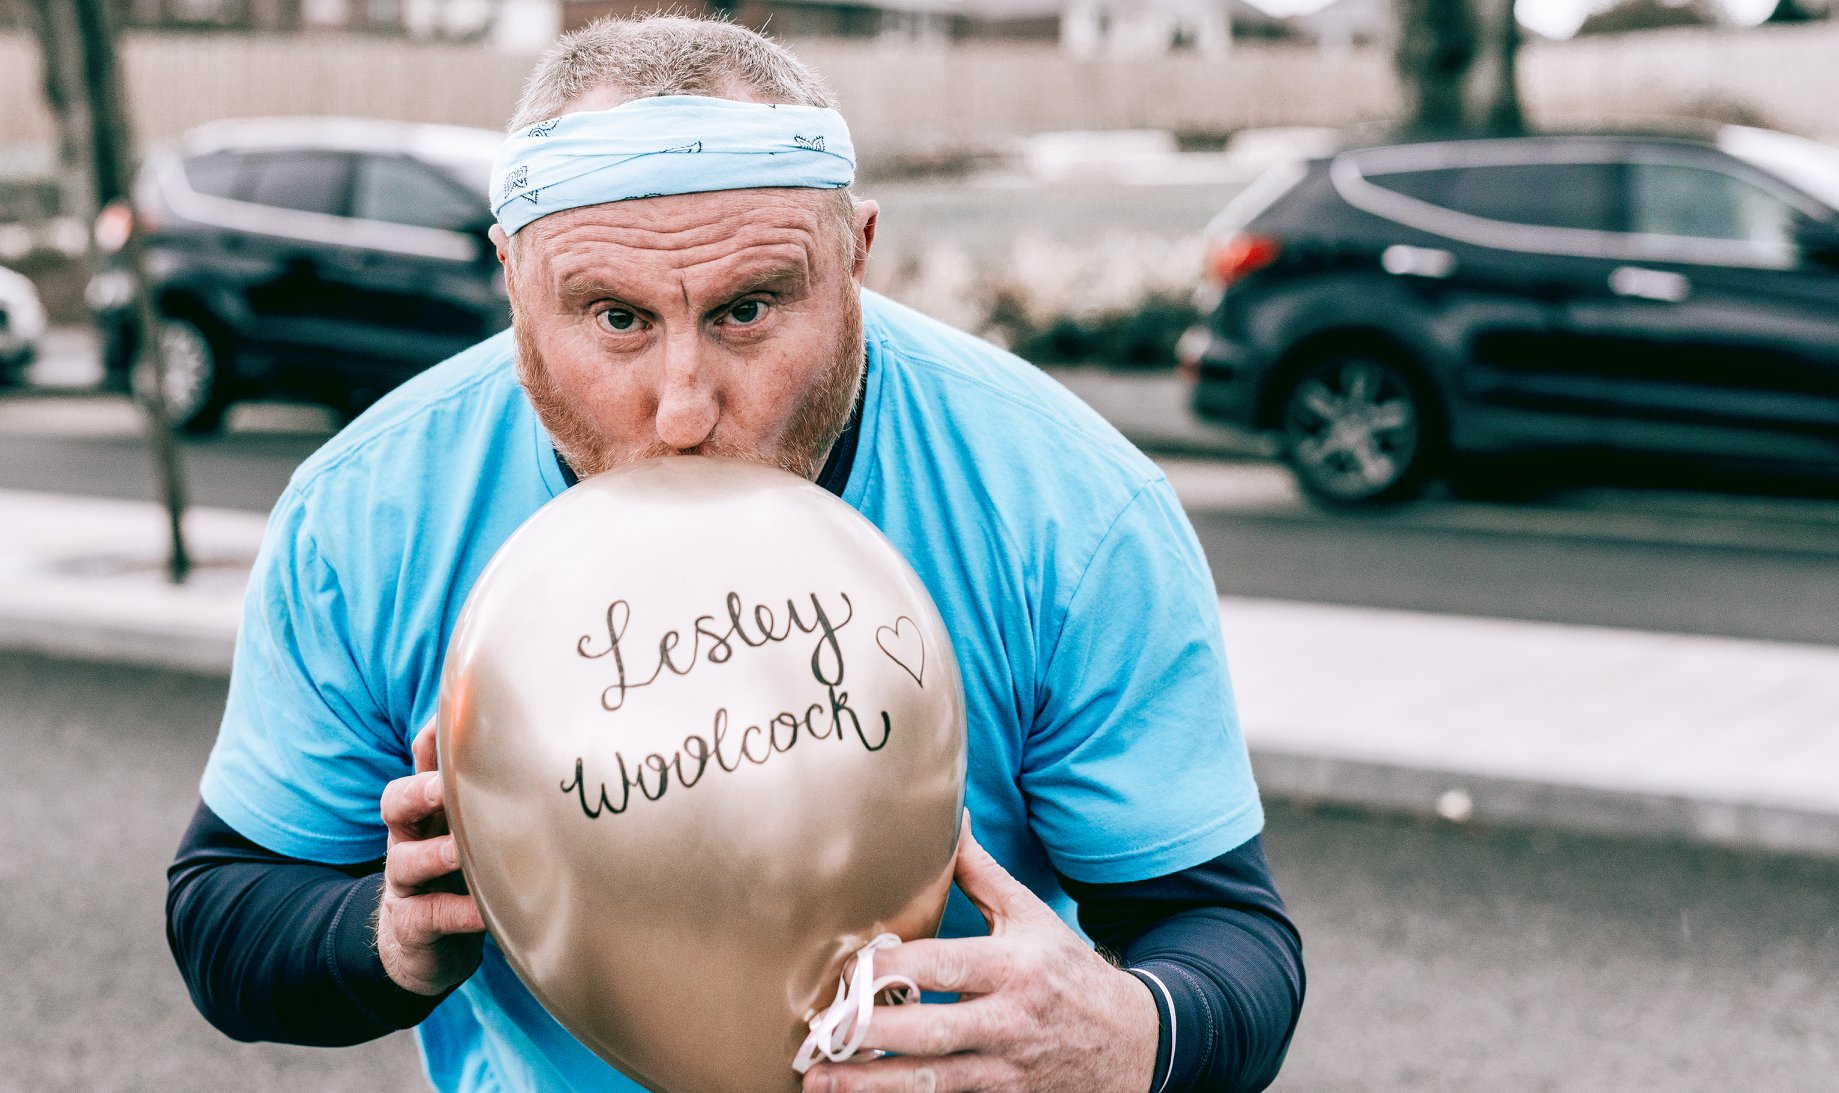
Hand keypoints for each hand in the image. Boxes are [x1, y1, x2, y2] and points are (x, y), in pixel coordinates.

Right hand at [376, 720, 484, 995]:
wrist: (425, 948)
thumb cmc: (458, 876)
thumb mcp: (469, 832)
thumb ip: (492, 799)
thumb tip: (539, 752)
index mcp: (427, 811)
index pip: (421, 766)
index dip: (429, 742)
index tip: (446, 721)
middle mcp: (409, 839)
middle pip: (396, 803)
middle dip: (419, 790)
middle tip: (444, 785)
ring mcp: (405, 882)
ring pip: (406, 860)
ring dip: (437, 853)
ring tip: (463, 852)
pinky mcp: (412, 924)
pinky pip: (430, 915)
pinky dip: (458, 911)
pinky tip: (483, 912)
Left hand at [802, 817, 1158, 1092]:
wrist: (1136, 1044)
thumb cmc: (1070, 973)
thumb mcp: (1033, 917)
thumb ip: (981, 875)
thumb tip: (950, 819)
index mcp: (1014, 966)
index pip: (944, 966)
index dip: (891, 969)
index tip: (848, 972)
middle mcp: (1010, 1021)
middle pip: (931, 1032)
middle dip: (871, 1033)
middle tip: (820, 1030)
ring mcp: (1008, 1070)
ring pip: (932, 1083)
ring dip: (872, 1087)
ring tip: (820, 1082)